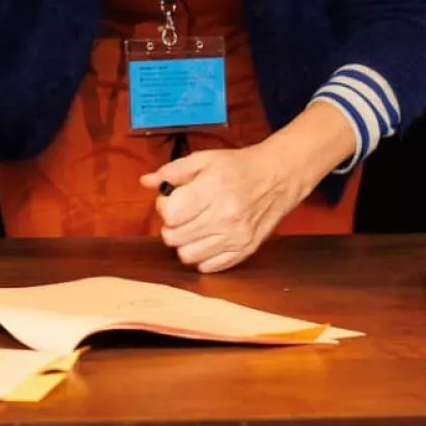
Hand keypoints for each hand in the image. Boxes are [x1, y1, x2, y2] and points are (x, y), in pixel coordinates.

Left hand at [140, 143, 311, 272]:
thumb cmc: (238, 167)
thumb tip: (147, 181)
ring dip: (184, 243)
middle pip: (174, 238)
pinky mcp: (245, 251)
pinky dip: (202, 256)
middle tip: (181, 213)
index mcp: (213, 189)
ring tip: (193, 227)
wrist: (278, 177)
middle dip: (170, 225)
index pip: (170, 215)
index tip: (171, 199)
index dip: (164, 207)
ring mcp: (236, 237)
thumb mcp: (204, 159)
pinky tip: (206, 239)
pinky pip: (209, 267)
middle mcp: (225, 217)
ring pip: (188, 256)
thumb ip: (172, 171)